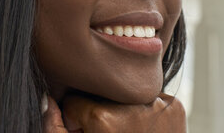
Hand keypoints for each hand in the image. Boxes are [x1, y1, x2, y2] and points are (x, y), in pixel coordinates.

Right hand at [43, 92, 185, 132]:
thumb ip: (53, 129)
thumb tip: (48, 99)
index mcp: (103, 117)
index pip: (75, 100)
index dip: (77, 120)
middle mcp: (132, 105)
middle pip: (101, 95)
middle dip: (100, 111)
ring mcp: (157, 104)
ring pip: (126, 93)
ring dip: (124, 109)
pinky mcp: (174, 106)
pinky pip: (150, 97)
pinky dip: (146, 111)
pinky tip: (146, 131)